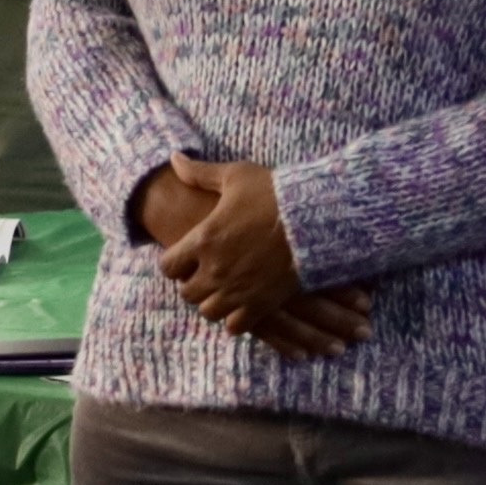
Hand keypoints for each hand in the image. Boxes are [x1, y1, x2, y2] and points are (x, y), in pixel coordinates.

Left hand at [134, 157, 370, 352]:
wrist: (317, 218)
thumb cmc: (275, 193)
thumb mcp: (235, 176)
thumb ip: (199, 173)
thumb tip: (173, 158)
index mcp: (204, 240)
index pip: (168, 266)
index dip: (174, 263)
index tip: (185, 257)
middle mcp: (216, 269)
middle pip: (187, 293)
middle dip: (192, 284)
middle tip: (205, 274)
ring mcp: (238, 290)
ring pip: (209, 312)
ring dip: (212, 302)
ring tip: (223, 290)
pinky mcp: (262, 303)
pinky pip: (236, 326)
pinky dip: (235, 319)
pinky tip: (242, 304)